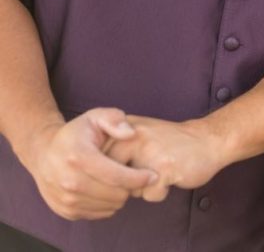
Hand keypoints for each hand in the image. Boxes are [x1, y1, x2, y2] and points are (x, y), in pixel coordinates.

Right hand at [21, 108, 156, 219]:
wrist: (44, 153)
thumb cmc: (77, 133)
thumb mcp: (95, 116)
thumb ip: (115, 120)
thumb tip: (131, 133)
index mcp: (78, 157)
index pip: (116, 176)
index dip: (139, 178)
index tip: (153, 175)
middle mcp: (69, 181)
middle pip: (114, 194)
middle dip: (131, 187)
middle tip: (136, 177)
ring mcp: (65, 199)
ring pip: (108, 206)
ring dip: (120, 196)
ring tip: (121, 181)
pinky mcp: (65, 211)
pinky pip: (98, 214)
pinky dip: (108, 204)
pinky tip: (108, 189)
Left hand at [107, 116, 227, 202]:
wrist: (209, 140)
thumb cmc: (172, 141)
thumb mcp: (141, 132)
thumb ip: (117, 144)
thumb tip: (92, 170)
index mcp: (128, 128)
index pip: (98, 159)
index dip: (111, 171)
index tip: (131, 164)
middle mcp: (136, 137)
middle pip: (111, 176)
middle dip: (125, 182)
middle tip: (146, 170)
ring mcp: (151, 153)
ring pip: (128, 187)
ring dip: (141, 188)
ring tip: (158, 172)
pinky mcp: (165, 169)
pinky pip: (149, 194)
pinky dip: (159, 193)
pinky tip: (170, 178)